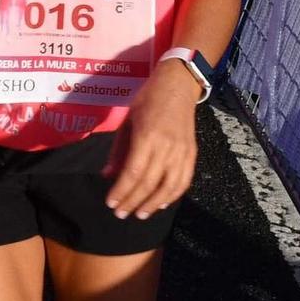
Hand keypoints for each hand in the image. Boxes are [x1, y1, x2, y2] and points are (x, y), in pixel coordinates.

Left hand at [104, 64, 200, 220]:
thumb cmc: (148, 100)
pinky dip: (173, 196)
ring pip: (169, 187)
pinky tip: (161, 203)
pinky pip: (184, 181)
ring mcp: (182, 152)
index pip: (133, 173)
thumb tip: (107, 176)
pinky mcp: (192, 154)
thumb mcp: (127, 121)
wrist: (177, 85)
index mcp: (147, 136)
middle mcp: (167, 147)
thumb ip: (118, 151)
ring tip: (140, 214)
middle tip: (120, 214)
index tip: (110, 203)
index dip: (121, 191)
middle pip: (149, 183)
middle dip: (133, 202)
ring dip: (153, 204)